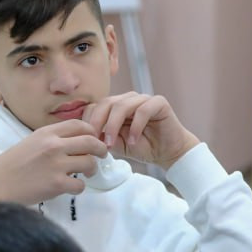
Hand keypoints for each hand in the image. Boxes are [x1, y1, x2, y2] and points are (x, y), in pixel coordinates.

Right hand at [0, 119, 107, 204]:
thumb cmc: (9, 166)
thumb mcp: (29, 143)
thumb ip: (50, 140)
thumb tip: (73, 143)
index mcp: (46, 133)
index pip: (79, 125)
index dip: (91, 132)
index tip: (93, 139)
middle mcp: (53, 145)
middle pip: (91, 142)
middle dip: (101, 149)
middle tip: (102, 155)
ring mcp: (56, 165)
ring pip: (90, 163)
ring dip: (91, 169)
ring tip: (85, 174)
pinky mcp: (57, 184)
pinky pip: (80, 185)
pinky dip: (78, 188)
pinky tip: (69, 188)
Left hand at [84, 92, 198, 168]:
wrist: (166, 152)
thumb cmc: (141, 146)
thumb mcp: (115, 144)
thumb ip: (101, 137)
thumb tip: (85, 136)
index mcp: (115, 106)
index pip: (95, 106)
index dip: (88, 121)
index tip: (86, 140)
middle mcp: (128, 99)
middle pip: (106, 103)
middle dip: (97, 122)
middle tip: (94, 141)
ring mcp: (143, 99)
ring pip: (122, 105)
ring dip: (113, 126)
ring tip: (110, 143)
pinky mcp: (159, 103)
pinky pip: (143, 110)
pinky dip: (135, 127)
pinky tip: (133, 141)